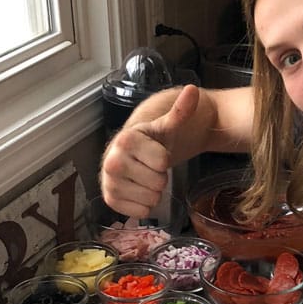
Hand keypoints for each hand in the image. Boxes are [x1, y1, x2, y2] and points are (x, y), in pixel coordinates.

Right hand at [101, 84, 203, 215]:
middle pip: (158, 183)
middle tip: (150, 167)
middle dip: (160, 177)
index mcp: (126, 140)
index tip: (156, 152)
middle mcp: (112, 161)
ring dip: (153, 192)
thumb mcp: (168, 126)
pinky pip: (141, 212)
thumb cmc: (153, 140)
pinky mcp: (109, 200)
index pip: (163, 162)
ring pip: (151, 200)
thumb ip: (181, 110)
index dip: (165, 159)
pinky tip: (138, 190)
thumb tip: (193, 90)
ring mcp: (109, 182)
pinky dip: (144, 205)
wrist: (133, 154)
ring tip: (144, 177)